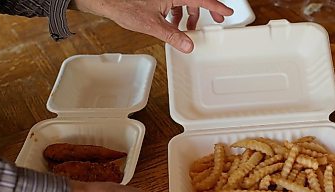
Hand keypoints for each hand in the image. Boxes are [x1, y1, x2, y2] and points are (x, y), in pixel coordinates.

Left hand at [70, 0, 233, 52]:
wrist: (107, 0)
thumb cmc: (125, 5)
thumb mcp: (153, 25)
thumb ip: (173, 35)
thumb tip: (188, 45)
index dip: (217, 6)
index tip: (227, 11)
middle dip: (206, 10)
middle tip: (216, 18)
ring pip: (184, 2)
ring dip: (188, 15)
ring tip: (187, 30)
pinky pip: (173, 3)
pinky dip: (176, 13)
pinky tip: (172, 25)